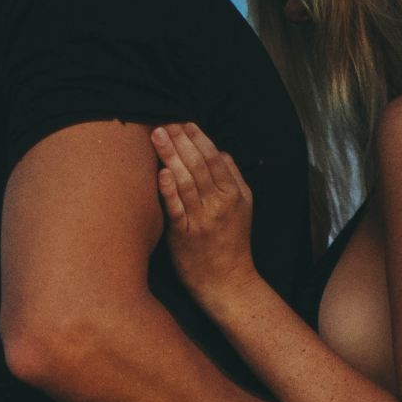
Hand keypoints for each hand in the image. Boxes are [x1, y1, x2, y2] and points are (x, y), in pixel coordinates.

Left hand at [149, 123, 258, 305]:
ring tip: (157, 135)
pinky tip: (161, 173)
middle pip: (198, 165)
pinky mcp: (184, 236)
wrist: (228, 282)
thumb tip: (221, 152)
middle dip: (181, 140)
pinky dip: (169, 191)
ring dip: (171, 156)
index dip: (198, 137)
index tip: (183, 121)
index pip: (214, 158)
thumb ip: (233, 177)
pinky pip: (176, 210)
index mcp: (233, 194)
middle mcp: (218, 204)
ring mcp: (201, 220)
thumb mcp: (244, 207)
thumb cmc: (232, 243)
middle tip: (164, 120)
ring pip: (186, 182)